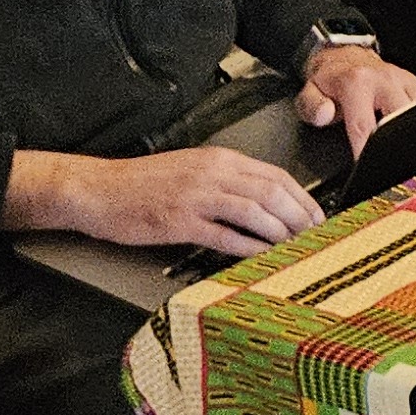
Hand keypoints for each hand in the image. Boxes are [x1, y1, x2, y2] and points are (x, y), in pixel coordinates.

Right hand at [45, 145, 323, 255]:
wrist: (98, 190)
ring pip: (254, 211)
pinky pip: (224, 235)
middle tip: (314, 236)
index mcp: (218, 159)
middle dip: (299, 216)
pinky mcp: (179, 221)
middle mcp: (212, 173)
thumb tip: (265, 199)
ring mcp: (196, 196)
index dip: (302, 197)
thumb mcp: (192, 170)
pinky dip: (248, 247)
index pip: (275, 175)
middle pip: (272, 192)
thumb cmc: (142, 183)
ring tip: (294, 248)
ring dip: (279, 232)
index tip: (317, 215)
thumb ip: (227, 180)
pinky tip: (261, 256)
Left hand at [295, 39, 415, 152]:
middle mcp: (385, 80)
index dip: (366, 151)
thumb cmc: (330, 81)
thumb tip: (325, 114)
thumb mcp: (309, 92)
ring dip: (411, 134)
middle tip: (390, 164)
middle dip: (397, 144)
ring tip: (401, 151)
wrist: (346, 57)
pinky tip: (409, 134)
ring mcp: (404, 81)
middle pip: (402, 119)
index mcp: (358, 83)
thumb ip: (312, 106)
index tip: (366, 168)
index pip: (365, 125)